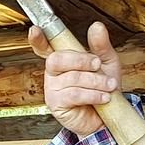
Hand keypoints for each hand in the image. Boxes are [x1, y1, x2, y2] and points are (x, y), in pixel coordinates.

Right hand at [36, 21, 121, 136]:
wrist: (108, 118)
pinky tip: (103, 98)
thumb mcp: (107, 63)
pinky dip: (92, 94)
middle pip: (57, 59)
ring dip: (95, 81)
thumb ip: (100, 45)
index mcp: (63, 60)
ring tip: (109, 86)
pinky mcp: (56, 105)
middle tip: (98, 65)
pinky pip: (74, 94)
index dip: (38, 39)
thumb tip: (96, 26)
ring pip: (71, 78)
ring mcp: (52, 89)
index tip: (35, 30)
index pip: (45, 47)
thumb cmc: (104, 89)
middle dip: (81, 61)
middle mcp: (53, 73)